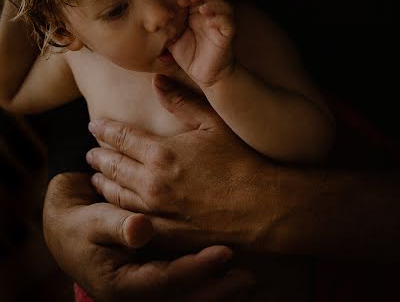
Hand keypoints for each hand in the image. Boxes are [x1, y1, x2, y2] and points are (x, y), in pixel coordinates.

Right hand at [44, 172, 254, 301]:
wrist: (67, 226)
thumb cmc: (78, 224)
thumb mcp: (92, 224)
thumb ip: (116, 226)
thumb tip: (140, 229)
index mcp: (122, 284)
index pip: (167, 281)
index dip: (196, 269)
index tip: (225, 254)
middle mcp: (139, 291)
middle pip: (184, 298)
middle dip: (218, 289)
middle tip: (250, 278)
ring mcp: (148, 285)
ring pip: (188, 295)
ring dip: (217, 287)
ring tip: (249, 278)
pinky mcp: (154, 273)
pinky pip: (184, 282)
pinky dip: (205, 275)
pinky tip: (228, 266)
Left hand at [86, 77, 273, 253]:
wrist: (264, 207)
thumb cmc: (242, 160)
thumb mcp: (213, 122)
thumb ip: (181, 100)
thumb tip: (156, 80)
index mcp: (161, 153)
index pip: (121, 137)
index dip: (105, 130)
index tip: (94, 125)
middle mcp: (152, 183)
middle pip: (113, 167)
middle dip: (98, 157)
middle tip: (89, 152)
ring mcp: (157, 212)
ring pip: (116, 195)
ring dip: (102, 183)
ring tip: (95, 176)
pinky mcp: (166, 234)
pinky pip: (131, 222)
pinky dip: (117, 211)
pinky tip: (114, 206)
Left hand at [170, 0, 234, 86]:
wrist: (204, 75)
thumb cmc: (190, 57)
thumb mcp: (173, 40)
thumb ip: (167, 29)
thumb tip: (154, 21)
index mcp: (197, 15)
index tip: (178, 1)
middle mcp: (210, 17)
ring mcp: (220, 26)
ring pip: (225, 6)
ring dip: (214, 3)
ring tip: (202, 9)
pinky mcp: (227, 36)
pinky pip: (228, 23)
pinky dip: (220, 19)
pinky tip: (209, 22)